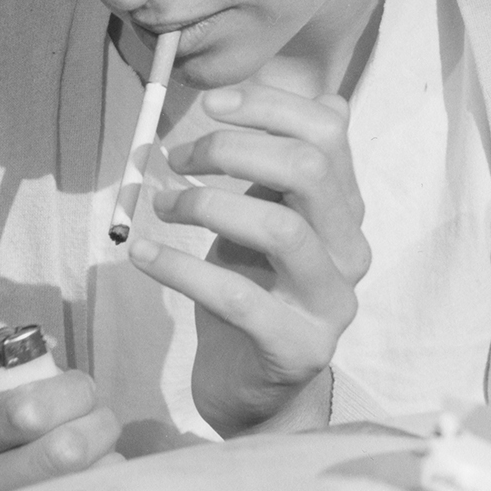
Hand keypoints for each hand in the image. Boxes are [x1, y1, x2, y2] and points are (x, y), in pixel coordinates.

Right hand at [0, 320, 121, 490]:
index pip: (23, 413)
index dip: (65, 394)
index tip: (77, 388)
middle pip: (63, 451)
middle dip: (94, 421)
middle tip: (94, 413)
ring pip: (87, 476)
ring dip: (103, 448)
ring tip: (92, 440)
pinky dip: (108, 476)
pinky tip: (92, 473)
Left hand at [127, 82, 369, 436]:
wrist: (261, 393)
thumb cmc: (258, 292)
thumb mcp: (273, 219)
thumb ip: (290, 167)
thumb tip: (330, 97)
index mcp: (346, 210)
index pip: (328, 133)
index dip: (269, 106)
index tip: (210, 106)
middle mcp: (351, 251)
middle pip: (308, 171)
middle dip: (232, 149)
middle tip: (177, 157)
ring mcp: (330, 303)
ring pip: (280, 228)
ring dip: (206, 203)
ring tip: (159, 204)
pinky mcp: (296, 347)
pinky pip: (234, 297)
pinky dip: (178, 267)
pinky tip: (140, 254)